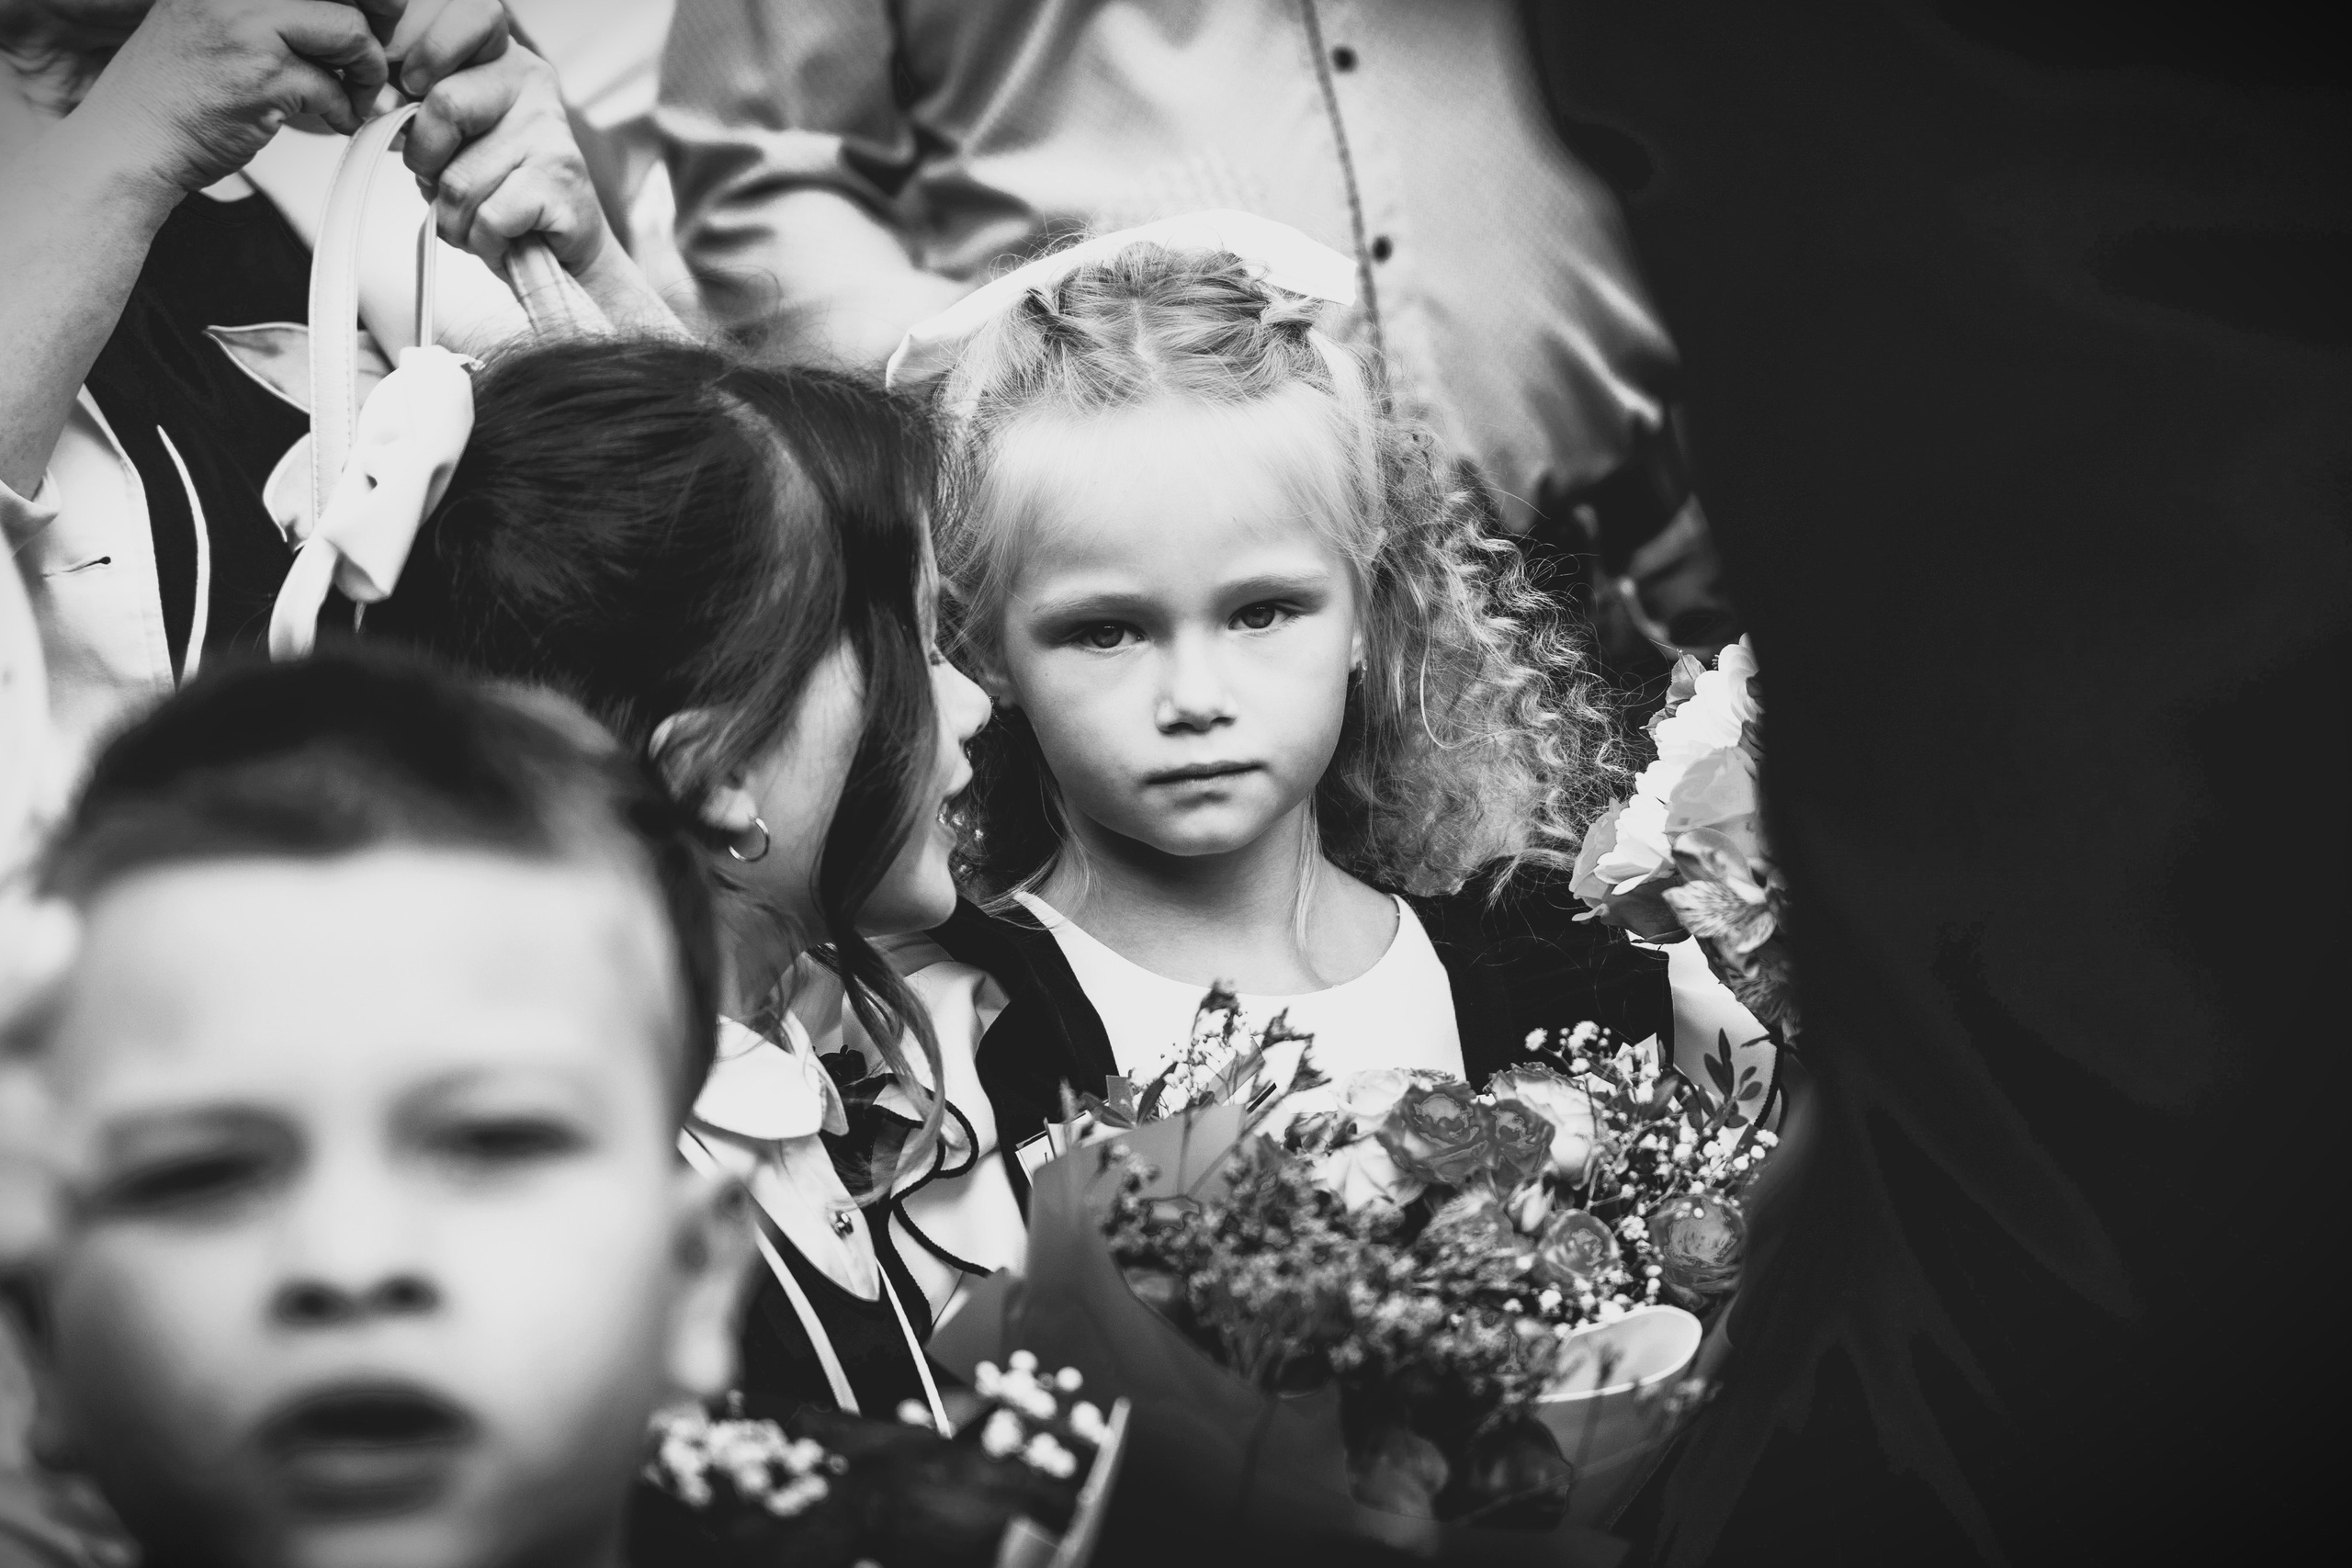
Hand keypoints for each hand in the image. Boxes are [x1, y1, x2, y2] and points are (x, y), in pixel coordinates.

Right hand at [74, 0, 398, 196]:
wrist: (132, 138)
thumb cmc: (176, 90)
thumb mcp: (220, 23)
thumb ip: (277, 10)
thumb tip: (357, 11)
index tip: (377, 15)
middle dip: (374, 29)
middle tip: (369, 59)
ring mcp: (249, 27)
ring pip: (351, 32)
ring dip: (367, 72)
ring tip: (354, 97)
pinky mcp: (264, 76)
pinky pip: (334, 88)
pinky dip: (345, 111)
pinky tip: (334, 120)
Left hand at [400, 12, 608, 278]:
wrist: (561, 246)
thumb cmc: (501, 190)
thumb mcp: (457, 139)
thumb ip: (423, 113)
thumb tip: (381, 105)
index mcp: (501, 59)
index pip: (461, 21)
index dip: (425, 58)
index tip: (415, 97)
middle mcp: (531, 84)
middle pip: (446, 107)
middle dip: (426, 163)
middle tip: (443, 184)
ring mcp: (550, 132)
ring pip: (460, 180)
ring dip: (455, 220)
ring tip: (480, 221)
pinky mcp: (559, 181)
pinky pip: (489, 218)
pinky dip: (483, 242)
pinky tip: (502, 238)